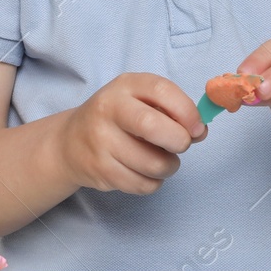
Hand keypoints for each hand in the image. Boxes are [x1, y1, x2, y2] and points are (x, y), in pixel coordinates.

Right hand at [58, 73, 206, 194]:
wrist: (71, 142)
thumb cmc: (119, 119)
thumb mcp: (141, 101)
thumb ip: (173, 111)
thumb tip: (200, 131)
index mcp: (125, 85)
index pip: (161, 91)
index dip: (187, 111)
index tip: (197, 128)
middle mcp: (108, 109)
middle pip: (153, 127)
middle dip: (179, 141)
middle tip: (180, 145)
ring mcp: (101, 141)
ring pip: (152, 163)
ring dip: (169, 167)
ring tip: (163, 160)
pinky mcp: (100, 170)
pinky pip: (142, 184)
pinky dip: (153, 182)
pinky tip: (145, 172)